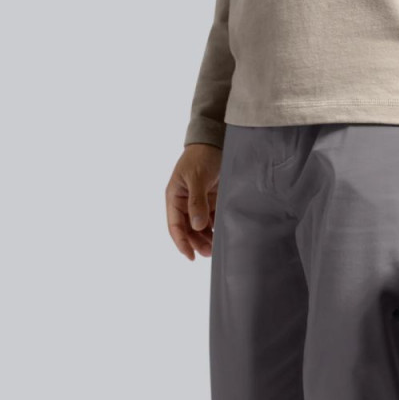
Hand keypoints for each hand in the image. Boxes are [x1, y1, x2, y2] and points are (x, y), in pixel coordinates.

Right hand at [165, 143, 222, 259]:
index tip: (190, 256)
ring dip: (207, 238)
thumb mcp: (196, 178)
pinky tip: (222, 235)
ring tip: (216, 247)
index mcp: (174, 197)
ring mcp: (198, 202)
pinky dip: (216, 228)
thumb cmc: (201, 157)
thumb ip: (197, 202)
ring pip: (200, 227)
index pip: (175, 225)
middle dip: (197, 242)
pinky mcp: (211, 200)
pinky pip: (212, 219)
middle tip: (209, 253)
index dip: (182, 242)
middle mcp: (184, 203)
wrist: (215, 142)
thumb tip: (197, 225)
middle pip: (188, 229)